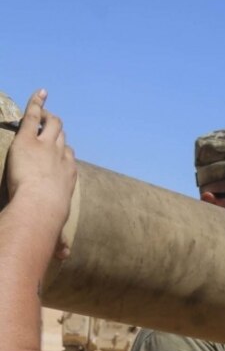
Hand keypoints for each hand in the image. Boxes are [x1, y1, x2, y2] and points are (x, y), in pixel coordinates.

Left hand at [8, 90, 76, 239]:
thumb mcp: (55, 231)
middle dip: (58, 131)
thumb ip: (58, 242)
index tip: (60, 151)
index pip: (69, 158)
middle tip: (51, 125)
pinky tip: (39, 93)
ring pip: (53, 124)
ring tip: (44, 110)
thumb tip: (63, 258)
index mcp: (68, 176)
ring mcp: (47, 146)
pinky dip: (37, 103)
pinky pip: (34, 115)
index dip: (65, 153)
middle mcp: (62, 157)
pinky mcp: (29, 139)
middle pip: (63, 138)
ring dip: (49, 117)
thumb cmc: (49, 220)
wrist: (40, 207)